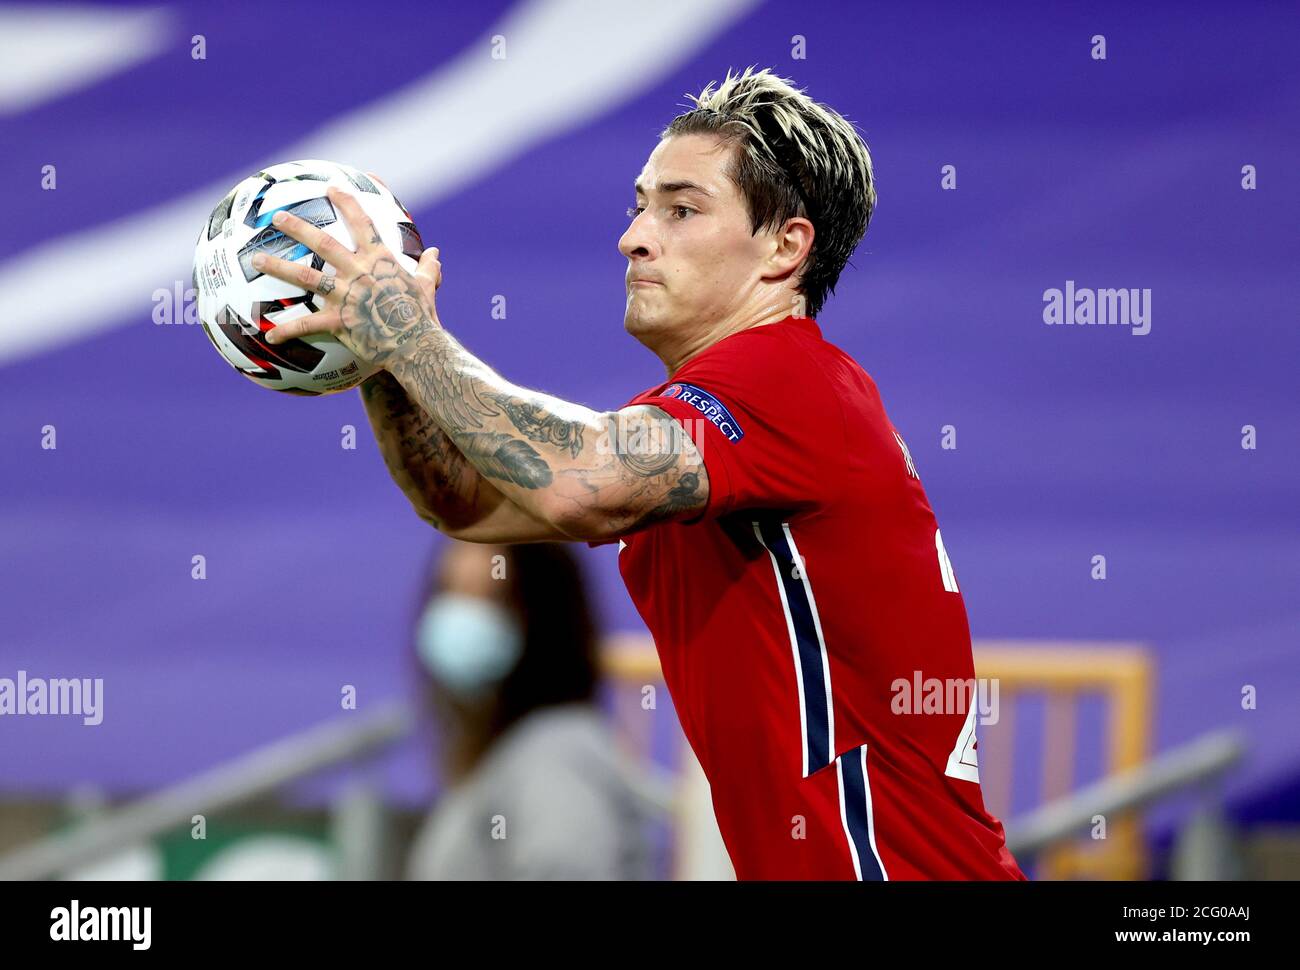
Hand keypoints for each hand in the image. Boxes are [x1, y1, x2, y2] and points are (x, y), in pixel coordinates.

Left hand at [254, 184, 442, 366]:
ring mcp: (346, 296)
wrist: (416, 345)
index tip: (331, 188)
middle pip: (322, 242)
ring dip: (278, 267)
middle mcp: (358, 272)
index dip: (346, 202)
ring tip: (256, 259)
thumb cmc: (423, 316)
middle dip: (297, 226)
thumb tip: (435, 254)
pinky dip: (287, 331)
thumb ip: (428, 268)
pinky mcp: (339, 321)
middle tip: (277, 217)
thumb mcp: (427, 287)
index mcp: (380, 260)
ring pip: (305, 276)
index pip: (361, 223)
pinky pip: (307, 325)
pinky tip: (269, 336)